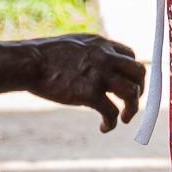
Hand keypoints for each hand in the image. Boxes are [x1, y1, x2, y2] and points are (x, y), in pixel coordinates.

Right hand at [20, 34, 145, 132]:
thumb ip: (90, 53)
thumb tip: (96, 65)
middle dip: (139, 89)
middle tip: (131, 102)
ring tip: (124, 118)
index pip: (130, 55)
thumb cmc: (46, 55)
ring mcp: (100, 75)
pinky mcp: (90, 94)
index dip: (131, 72)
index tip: (126, 84)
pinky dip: (111, 123)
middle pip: (139, 72)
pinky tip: (103, 127)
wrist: (31, 62)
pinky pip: (112, 112)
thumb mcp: (75, 45)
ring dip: (132, 109)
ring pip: (131, 93)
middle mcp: (106, 57)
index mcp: (102, 44)